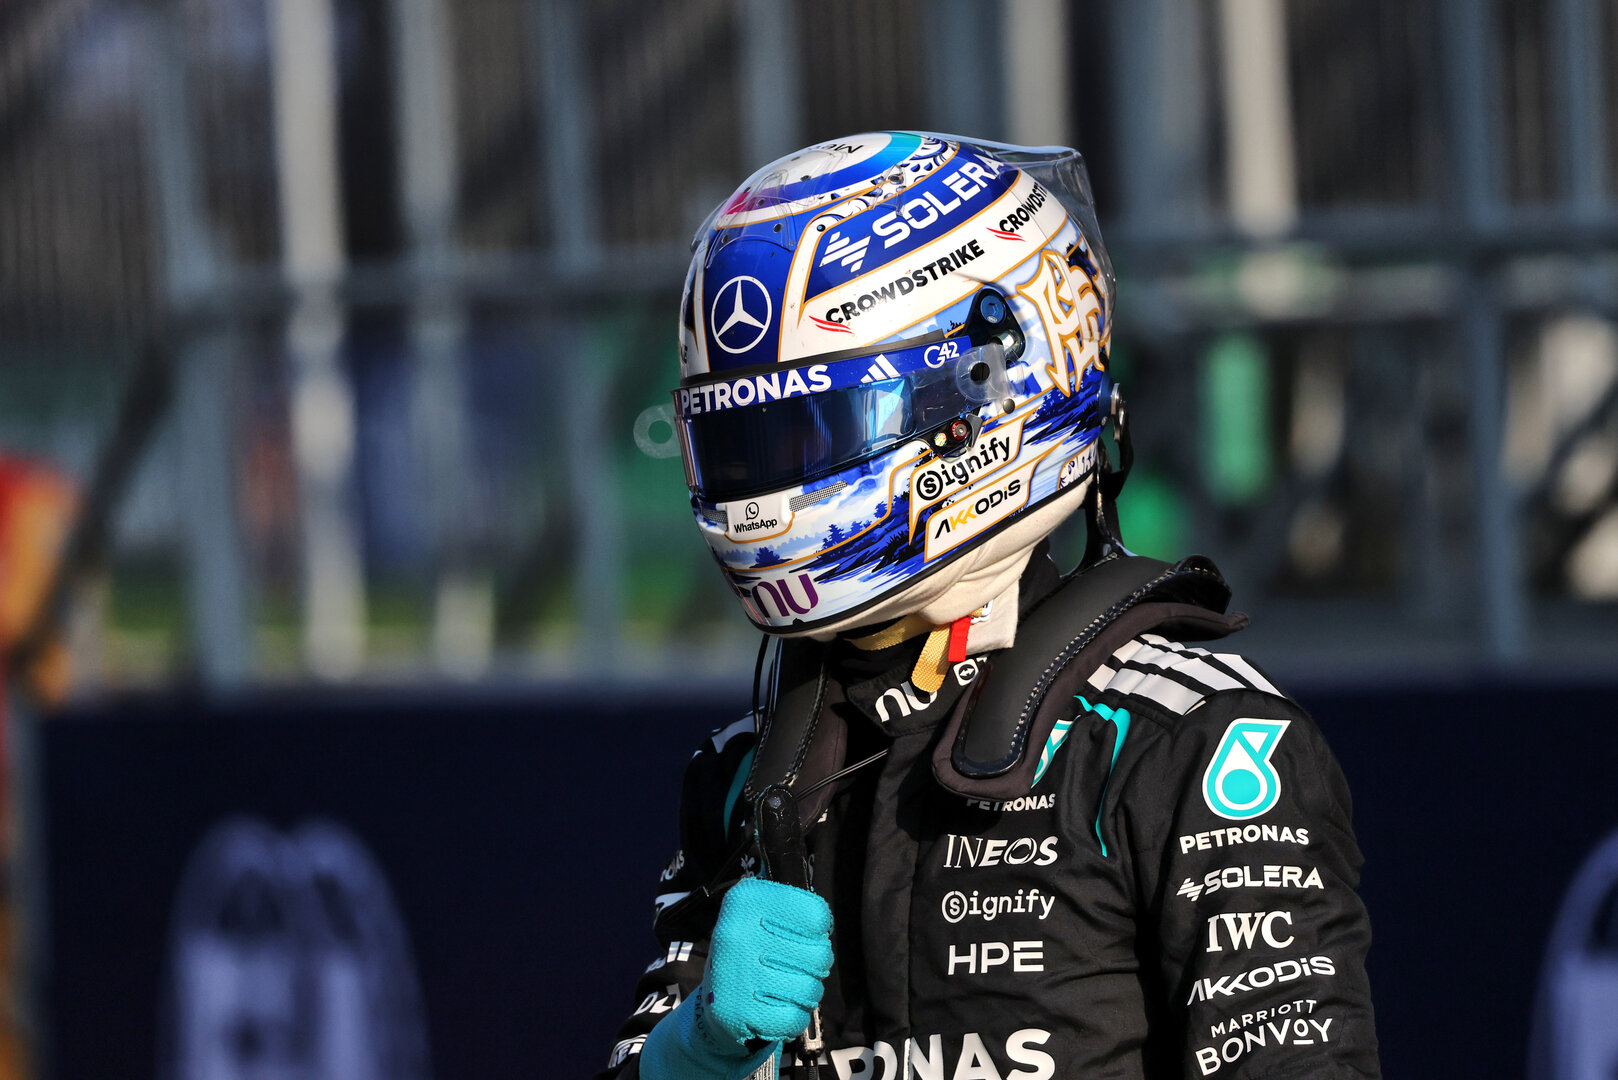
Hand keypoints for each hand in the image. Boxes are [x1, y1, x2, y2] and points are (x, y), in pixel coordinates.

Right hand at [705, 877, 833, 1043]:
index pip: (815, 913)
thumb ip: (795, 914)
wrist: (712, 1002)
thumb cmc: (751, 954)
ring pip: (810, 990)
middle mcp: (738, 934)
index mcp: (746, 901)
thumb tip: (824, 923)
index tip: (801, 938)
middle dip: (815, 967)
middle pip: (820, 954)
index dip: (816, 931)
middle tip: (793, 969)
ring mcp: (739, 975)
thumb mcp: (762, 920)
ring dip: (805, 996)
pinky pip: (795, 1019)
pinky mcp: (740, 1015)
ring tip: (784, 990)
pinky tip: (775, 1010)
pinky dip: (792, 1020)